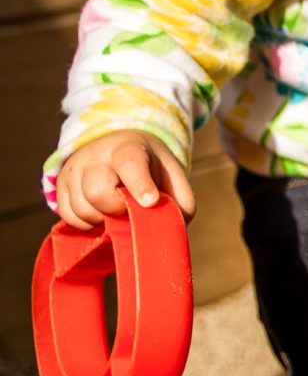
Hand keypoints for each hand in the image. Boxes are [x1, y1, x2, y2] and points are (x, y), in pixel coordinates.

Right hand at [55, 132, 194, 228]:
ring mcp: (74, 169)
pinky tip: (100, 214)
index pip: (129, 163)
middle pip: (98, 192)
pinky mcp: (59, 184)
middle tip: (129, 208)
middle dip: (117, 209)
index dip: (139, 184)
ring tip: (115, 211)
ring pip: (81, 208)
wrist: (119, 148)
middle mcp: (95, 156)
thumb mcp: (172, 176)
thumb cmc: (150, 168)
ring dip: (101, 219)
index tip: (150, 201)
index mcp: (128, 148)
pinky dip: (86, 223)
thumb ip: (180, 200)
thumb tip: (171, 227)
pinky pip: (68, 215)